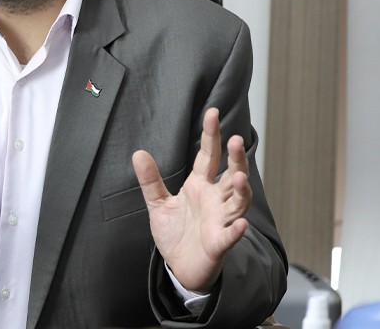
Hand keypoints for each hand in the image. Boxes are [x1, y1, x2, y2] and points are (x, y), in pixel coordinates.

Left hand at [131, 108, 251, 292]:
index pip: (208, 156)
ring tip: (240, 177)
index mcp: (199, 186)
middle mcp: (215, 200)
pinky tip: (241, 224)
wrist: (179, 266)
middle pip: (231, 175)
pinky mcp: (219, 243)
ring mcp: (220, 220)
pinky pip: (230, 235)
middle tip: (236, 140)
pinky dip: (236, 230)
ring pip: (238, 202)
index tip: (212, 113)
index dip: (211, 136)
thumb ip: (150, 180)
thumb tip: (138, 153)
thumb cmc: (175, 233)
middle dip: (236, 159)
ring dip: (241, 190)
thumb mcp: (158, 203)